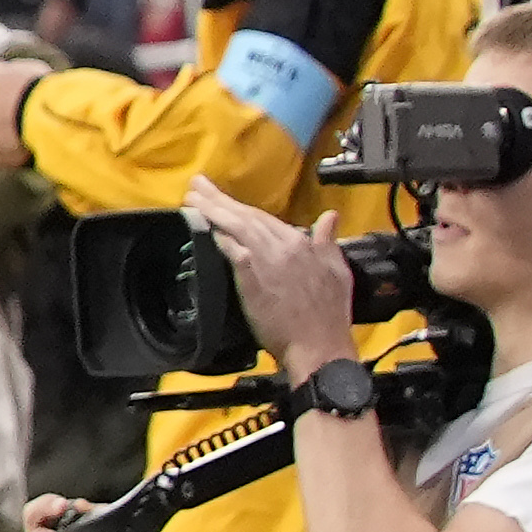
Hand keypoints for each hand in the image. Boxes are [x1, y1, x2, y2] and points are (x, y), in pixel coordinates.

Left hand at [182, 177, 355, 371]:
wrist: (319, 345)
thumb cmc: (329, 316)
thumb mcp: (338, 271)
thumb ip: (328, 242)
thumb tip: (329, 218)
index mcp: (302, 244)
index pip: (264, 218)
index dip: (240, 206)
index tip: (222, 197)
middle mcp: (283, 247)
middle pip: (246, 217)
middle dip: (218, 199)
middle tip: (196, 185)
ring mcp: (267, 261)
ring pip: (237, 227)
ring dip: (213, 210)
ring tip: (193, 198)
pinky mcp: (252, 279)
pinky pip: (233, 251)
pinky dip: (220, 237)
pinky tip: (205, 227)